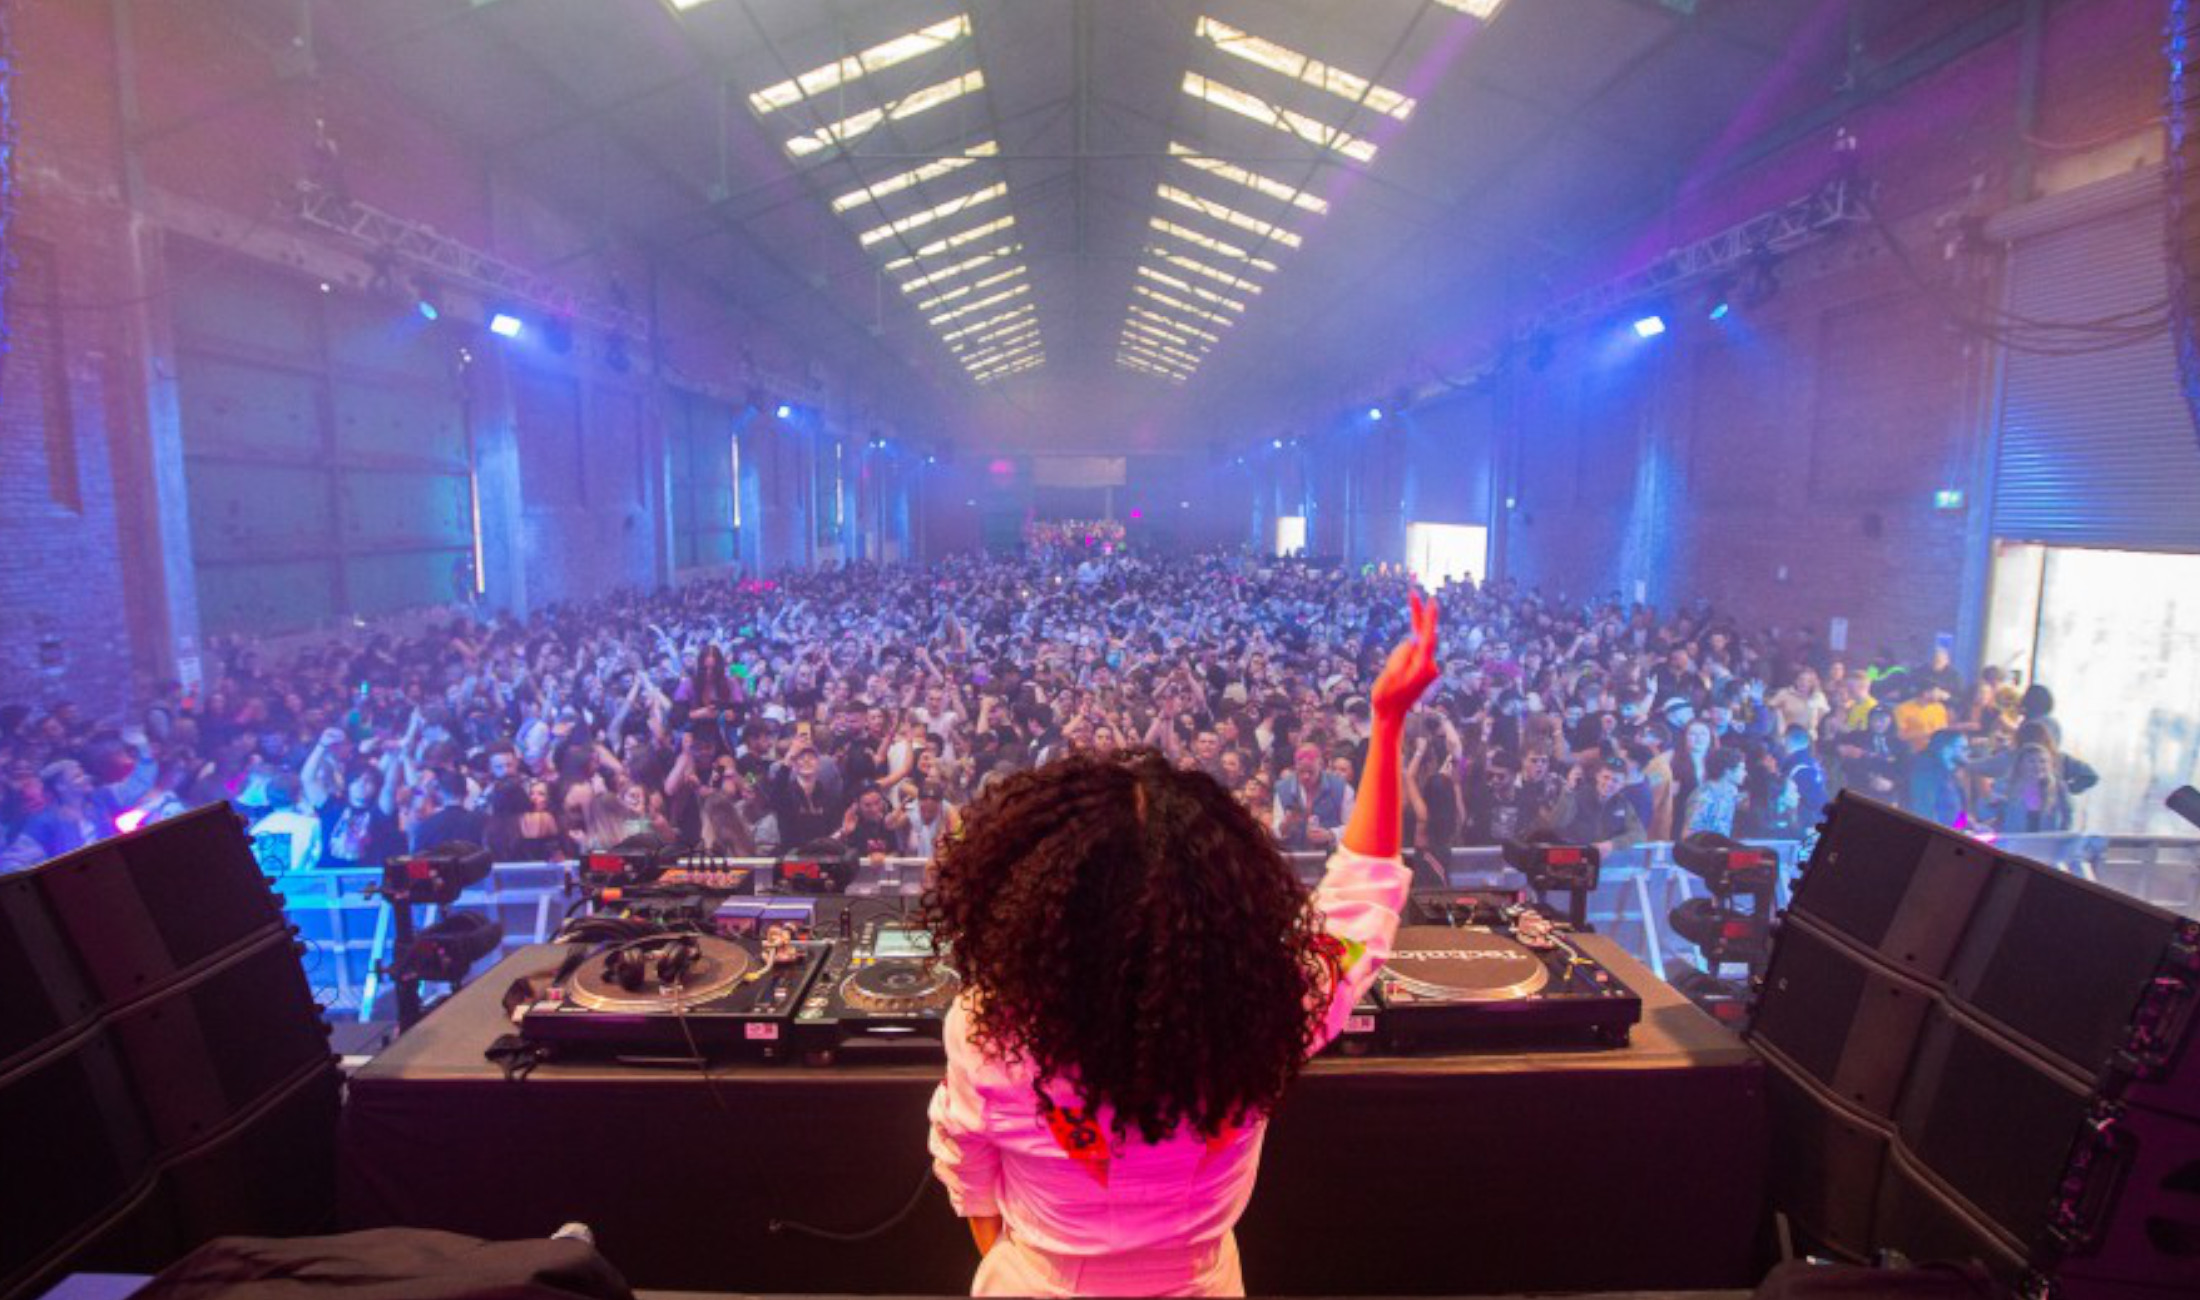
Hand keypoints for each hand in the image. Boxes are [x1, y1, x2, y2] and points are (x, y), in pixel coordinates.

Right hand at [1370, 592, 1440, 722]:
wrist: (1389, 716)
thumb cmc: (1386, 698)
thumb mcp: (1389, 676)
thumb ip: (1402, 656)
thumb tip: (1414, 639)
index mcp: (1423, 668)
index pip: (1428, 637)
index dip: (1429, 618)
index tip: (1431, 602)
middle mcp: (1430, 666)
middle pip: (1424, 636)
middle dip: (1418, 617)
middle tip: (1414, 594)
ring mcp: (1428, 668)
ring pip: (1413, 647)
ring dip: (1400, 654)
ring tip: (1392, 676)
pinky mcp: (1424, 668)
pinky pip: (1413, 653)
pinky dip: (1403, 655)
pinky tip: (1396, 674)